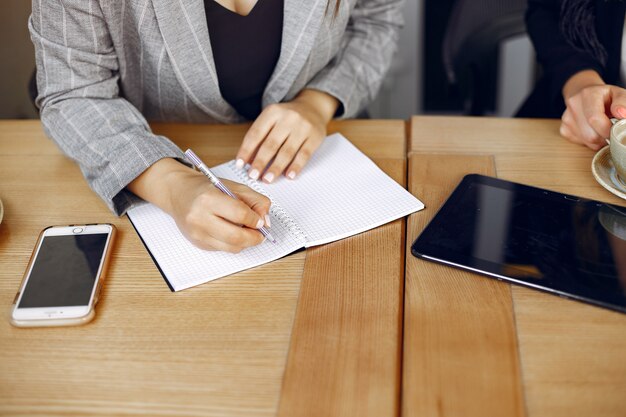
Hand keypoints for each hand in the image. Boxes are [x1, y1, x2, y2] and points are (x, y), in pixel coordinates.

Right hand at [128, 158, 270, 252]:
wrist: (179, 193)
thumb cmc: (207, 188)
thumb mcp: (234, 186)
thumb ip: (255, 201)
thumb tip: (266, 222)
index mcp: (209, 198)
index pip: (240, 214)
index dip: (256, 220)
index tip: (261, 221)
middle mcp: (200, 218)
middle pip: (236, 237)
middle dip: (254, 238)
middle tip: (261, 234)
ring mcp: (197, 233)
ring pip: (231, 247)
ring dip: (245, 243)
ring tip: (248, 232)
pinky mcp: (198, 243)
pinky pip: (223, 249)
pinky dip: (233, 243)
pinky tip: (232, 232)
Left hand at [235, 89, 338, 182]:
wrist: (312, 108)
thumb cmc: (286, 118)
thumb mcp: (271, 120)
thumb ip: (260, 138)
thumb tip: (249, 161)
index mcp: (273, 112)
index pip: (256, 133)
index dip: (246, 150)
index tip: (240, 165)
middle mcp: (288, 118)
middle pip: (271, 144)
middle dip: (260, 162)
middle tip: (253, 176)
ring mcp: (303, 127)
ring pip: (287, 151)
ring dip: (276, 168)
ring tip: (268, 179)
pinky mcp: (315, 137)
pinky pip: (304, 155)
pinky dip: (296, 167)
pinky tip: (289, 176)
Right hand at [560, 70, 625, 149]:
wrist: (584, 94)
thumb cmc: (605, 96)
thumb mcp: (618, 94)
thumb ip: (622, 102)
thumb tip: (622, 115)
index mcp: (588, 94)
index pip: (594, 119)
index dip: (608, 130)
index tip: (617, 131)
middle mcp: (574, 105)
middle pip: (591, 135)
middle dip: (605, 136)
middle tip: (611, 128)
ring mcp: (567, 118)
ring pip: (587, 141)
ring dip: (599, 139)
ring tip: (601, 127)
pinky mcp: (564, 129)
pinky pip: (581, 142)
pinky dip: (590, 140)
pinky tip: (592, 129)